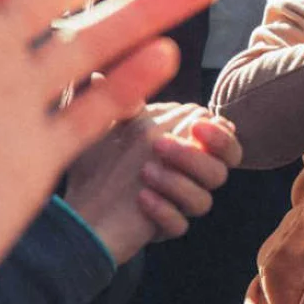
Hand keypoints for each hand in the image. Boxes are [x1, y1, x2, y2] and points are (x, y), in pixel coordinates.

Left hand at [63, 103, 241, 261]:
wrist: (77, 206)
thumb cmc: (97, 164)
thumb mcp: (110, 128)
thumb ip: (122, 104)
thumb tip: (100, 73)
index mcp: (188, 152)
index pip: (226, 145)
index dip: (221, 136)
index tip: (196, 125)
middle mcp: (189, 180)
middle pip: (220, 172)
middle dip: (196, 157)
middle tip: (160, 145)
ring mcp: (178, 206)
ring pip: (203, 201)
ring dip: (177, 184)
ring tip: (145, 172)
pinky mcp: (163, 230)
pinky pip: (179, 226)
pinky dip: (162, 211)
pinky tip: (141, 198)